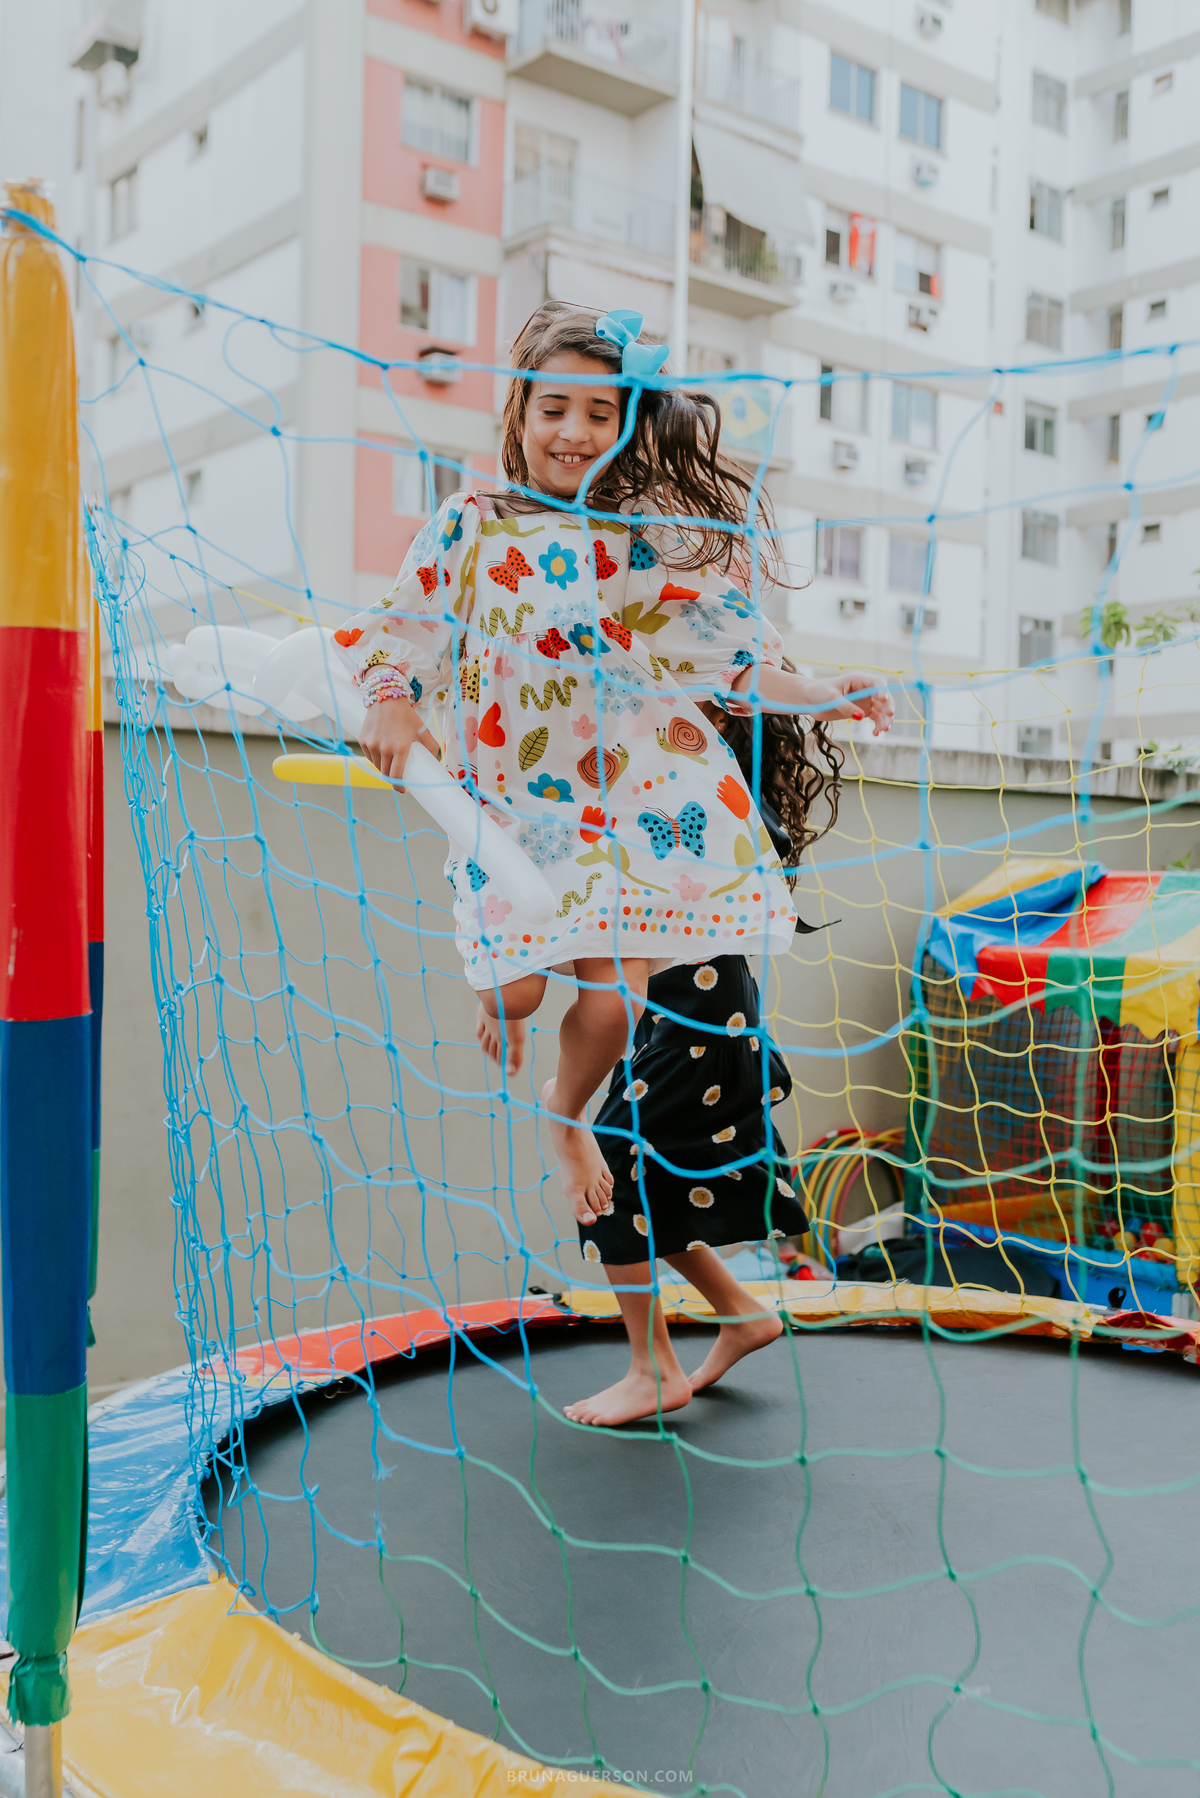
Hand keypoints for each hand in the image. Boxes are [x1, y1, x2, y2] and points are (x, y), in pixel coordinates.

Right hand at [357, 696, 438, 778]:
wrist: (386, 699)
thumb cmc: (406, 716)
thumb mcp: (422, 731)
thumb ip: (432, 748)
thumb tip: (437, 764)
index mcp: (400, 748)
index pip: (396, 776)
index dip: (399, 786)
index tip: (403, 789)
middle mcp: (384, 748)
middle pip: (386, 773)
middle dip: (392, 778)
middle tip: (398, 776)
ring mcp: (371, 745)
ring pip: (377, 766)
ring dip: (384, 768)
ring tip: (391, 763)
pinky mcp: (363, 741)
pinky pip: (369, 757)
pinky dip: (376, 759)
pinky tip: (382, 753)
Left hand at [728, 662, 892, 734]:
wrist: (809, 700)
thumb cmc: (818, 693)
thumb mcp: (831, 699)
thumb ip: (845, 706)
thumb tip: (860, 716)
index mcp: (858, 679)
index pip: (877, 683)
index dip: (883, 691)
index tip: (883, 700)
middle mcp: (865, 689)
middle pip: (884, 697)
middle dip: (888, 707)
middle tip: (888, 719)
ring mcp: (865, 700)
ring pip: (882, 709)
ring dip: (885, 719)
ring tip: (882, 730)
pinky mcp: (862, 711)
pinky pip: (875, 718)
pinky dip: (878, 725)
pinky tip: (876, 733)